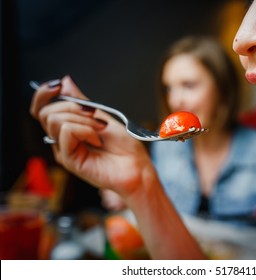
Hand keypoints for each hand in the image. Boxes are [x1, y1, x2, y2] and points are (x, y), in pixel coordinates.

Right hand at [30, 76, 204, 258]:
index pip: (41, 109)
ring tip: (100, 129)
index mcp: (68, 128)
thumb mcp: (103, 116)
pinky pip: (67, 132)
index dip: (44, 94)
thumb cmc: (125, 147)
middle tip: (95, 115)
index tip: (58, 86)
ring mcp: (64, 150)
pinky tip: (98, 140)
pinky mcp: (69, 160)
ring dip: (83, 119)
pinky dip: (86, 130)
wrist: (137, 167)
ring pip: (54, 120)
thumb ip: (82, 102)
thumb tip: (65, 82)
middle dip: (72, 106)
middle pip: (45, 112)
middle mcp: (62, 140)